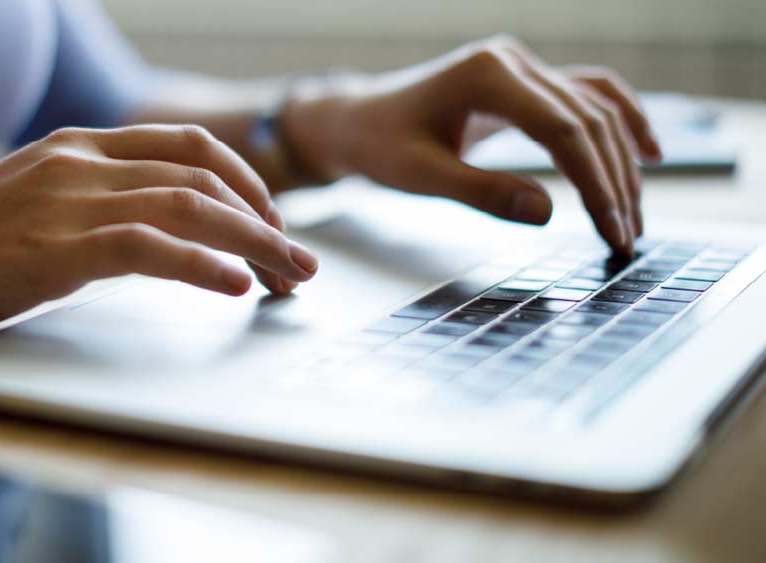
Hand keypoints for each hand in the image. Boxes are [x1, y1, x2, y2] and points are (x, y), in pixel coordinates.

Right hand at [0, 125, 316, 348]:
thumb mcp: (36, 208)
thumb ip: (94, 208)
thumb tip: (157, 238)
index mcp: (79, 147)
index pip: (186, 146)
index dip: (244, 181)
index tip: (271, 222)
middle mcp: (81, 162)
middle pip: (203, 175)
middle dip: (265, 219)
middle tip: (299, 261)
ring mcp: (67, 199)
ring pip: (189, 206)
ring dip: (253, 244)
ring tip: (289, 279)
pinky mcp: (54, 246)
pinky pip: (149, 246)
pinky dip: (202, 265)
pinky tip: (234, 287)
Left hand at [286, 35, 661, 254]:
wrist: (360, 122)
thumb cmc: (381, 146)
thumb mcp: (420, 176)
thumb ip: (481, 192)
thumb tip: (548, 213)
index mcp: (486, 76)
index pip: (563, 131)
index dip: (595, 185)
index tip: (613, 232)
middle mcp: (512, 61)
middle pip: (588, 121)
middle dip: (614, 183)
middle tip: (627, 239)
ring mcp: (521, 68)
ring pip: (595, 109)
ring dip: (622, 160)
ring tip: (635, 214)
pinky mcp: (524, 83)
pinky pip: (586, 97)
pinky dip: (620, 123)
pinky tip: (646, 153)